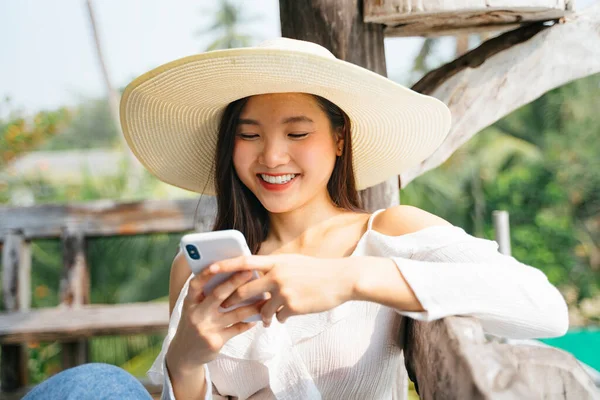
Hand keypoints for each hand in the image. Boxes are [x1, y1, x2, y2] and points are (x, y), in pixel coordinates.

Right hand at [166, 271, 264, 372]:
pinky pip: (237, 328)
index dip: (207, 273)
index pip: (196, 284)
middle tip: (250, 271)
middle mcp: (196, 314)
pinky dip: (249, 322)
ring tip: (265, 296)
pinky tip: (258, 317)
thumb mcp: (193, 308)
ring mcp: (206, 329)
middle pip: (218, 295)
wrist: (185, 355)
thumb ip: (206, 295)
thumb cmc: (193, 324)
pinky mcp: (215, 341)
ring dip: (252, 305)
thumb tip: (230, 275)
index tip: (222, 262)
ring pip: (234, 313)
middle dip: (235, 282)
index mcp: (189, 302)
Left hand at [203, 254, 356, 325]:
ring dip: (262, 315)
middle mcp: (277, 274)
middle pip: (245, 289)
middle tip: (225, 306)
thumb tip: (262, 277)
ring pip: (262, 308)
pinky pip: (279, 316)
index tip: (210, 268)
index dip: (225, 265)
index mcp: (277, 261)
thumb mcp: (295, 263)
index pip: (245, 261)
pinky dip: (281, 318)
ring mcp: (284, 291)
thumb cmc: (320, 271)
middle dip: (233, 299)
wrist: (343, 279)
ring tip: (266, 319)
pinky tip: (286, 316)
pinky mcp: (293, 306)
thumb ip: (277, 268)